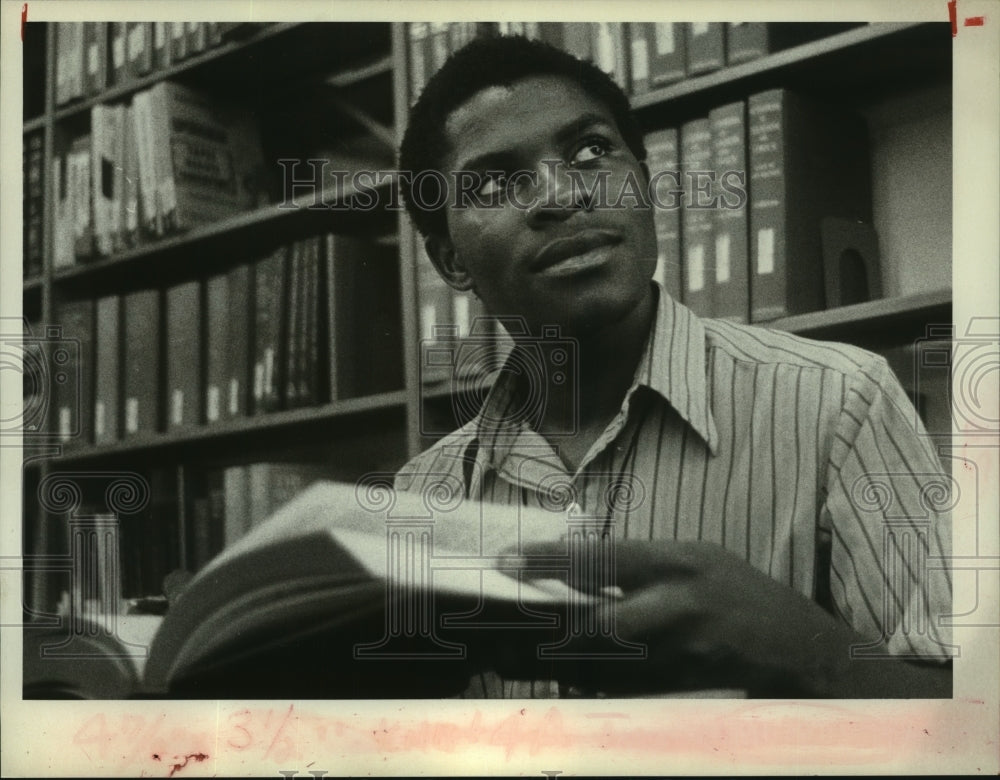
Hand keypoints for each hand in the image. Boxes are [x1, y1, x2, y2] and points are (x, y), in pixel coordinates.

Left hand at [511, 539, 949, 697]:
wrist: (803, 647)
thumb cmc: (738, 594)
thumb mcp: (694, 560)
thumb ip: (639, 566)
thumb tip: (569, 574)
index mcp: (680, 559)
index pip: (605, 555)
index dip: (551, 559)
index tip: (505, 562)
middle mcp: (683, 601)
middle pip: (599, 621)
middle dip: (545, 631)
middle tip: (498, 633)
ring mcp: (689, 650)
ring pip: (606, 664)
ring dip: (555, 664)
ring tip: (508, 657)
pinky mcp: (689, 686)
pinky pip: (626, 690)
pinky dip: (588, 686)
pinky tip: (558, 680)